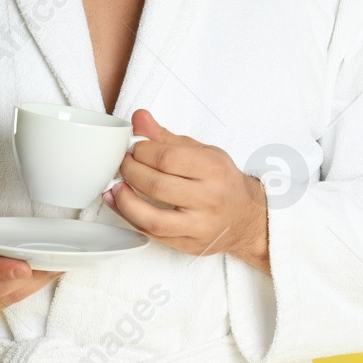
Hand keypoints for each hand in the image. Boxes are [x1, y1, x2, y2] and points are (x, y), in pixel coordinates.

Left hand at [102, 109, 269, 272]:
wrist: (246, 218)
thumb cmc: (221, 181)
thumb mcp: (202, 152)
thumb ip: (166, 137)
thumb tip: (139, 118)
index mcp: (214, 169)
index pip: (168, 158)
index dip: (142, 151)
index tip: (134, 148)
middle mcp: (209, 199)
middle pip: (157, 186)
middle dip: (131, 171)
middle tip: (123, 164)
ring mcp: (199, 226)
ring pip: (153, 219)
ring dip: (125, 201)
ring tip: (116, 187)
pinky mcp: (188, 245)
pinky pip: (153, 235)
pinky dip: (130, 218)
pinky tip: (121, 204)